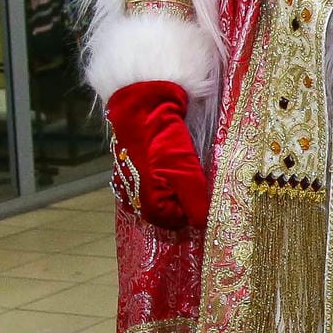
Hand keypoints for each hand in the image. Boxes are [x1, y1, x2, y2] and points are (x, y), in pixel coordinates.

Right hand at [105, 81, 210, 231]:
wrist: (141, 107)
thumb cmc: (164, 142)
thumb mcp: (186, 174)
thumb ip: (195, 204)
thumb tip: (202, 225)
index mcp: (147, 206)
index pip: (177, 222)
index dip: (192, 209)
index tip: (201, 191)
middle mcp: (134, 200)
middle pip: (167, 209)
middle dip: (183, 198)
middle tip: (194, 177)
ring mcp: (130, 183)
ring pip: (160, 194)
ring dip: (173, 185)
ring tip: (181, 165)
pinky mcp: (130, 167)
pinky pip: (151, 180)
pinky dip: (162, 174)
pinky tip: (168, 159)